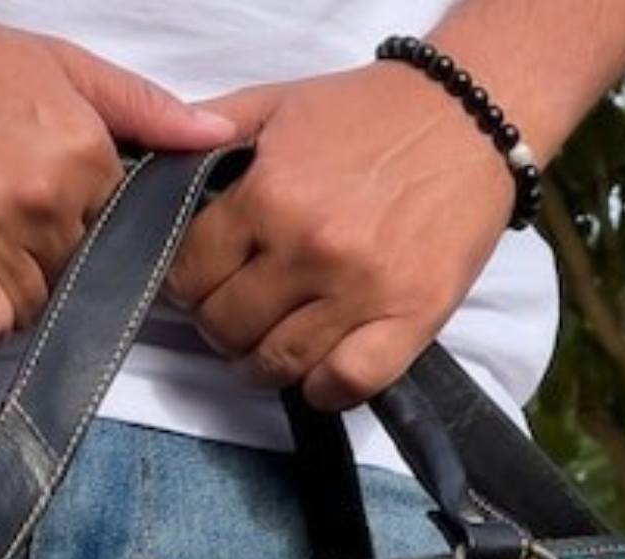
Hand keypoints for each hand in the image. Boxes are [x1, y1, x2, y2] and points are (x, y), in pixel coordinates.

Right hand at [0, 1, 233, 348]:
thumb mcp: (56, 64)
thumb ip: (142, 110)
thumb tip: (216, 140)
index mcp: (84, 151)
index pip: (116, 241)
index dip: (78, 234)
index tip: (35, 206)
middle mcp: (46, 195)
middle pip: (73, 279)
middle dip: (41, 262)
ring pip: (33, 311)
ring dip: (3, 291)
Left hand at [167, 63, 512, 409]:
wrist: (470, 116)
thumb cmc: (372, 112)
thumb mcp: (280, 103)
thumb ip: (212, 132)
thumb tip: (154, 166)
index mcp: (271, 194)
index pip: (190, 273)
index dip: (186, 284)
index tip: (201, 283)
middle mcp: (311, 247)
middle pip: (226, 326)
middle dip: (220, 325)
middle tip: (236, 312)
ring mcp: (361, 290)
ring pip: (278, 364)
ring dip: (262, 365)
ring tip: (269, 344)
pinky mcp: (410, 319)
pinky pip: (344, 385)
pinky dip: (322, 389)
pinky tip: (318, 370)